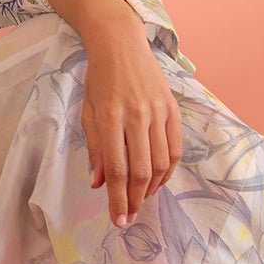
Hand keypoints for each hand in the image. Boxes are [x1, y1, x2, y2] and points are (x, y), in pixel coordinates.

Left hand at [81, 33, 182, 227]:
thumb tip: (98, 184)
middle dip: (135, 200)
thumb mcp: (88, 111)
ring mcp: (158, 112)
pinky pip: (175, 150)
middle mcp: (137, 116)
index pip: (117, 169)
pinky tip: (158, 181)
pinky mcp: (173, 109)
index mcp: (110, 117)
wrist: (120, 44)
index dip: (118, 199)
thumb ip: (95, 149)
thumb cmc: (98, 79)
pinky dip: (168, 171)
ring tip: (141, 199)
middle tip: (130, 216)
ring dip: (152, 189)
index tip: (118, 219)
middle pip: (142, 171)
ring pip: (161, 164)